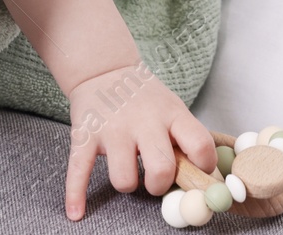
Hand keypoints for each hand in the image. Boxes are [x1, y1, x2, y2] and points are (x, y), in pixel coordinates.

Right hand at [63, 61, 217, 220]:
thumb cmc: (146, 99)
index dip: (204, 165)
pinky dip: (76, 195)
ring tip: (127, 171)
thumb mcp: (172, 108)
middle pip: (161, 169)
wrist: (105, 70)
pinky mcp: (85, 136)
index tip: (198, 169)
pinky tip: (77, 212)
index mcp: (171, 114)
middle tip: (155, 178)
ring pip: (123, 179)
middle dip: (160, 185)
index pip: (200, 145)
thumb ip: (186, 139)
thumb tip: (206, 178)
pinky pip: (79, 171)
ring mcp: (113, 129)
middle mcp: (143, 121)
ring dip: (127, 183)